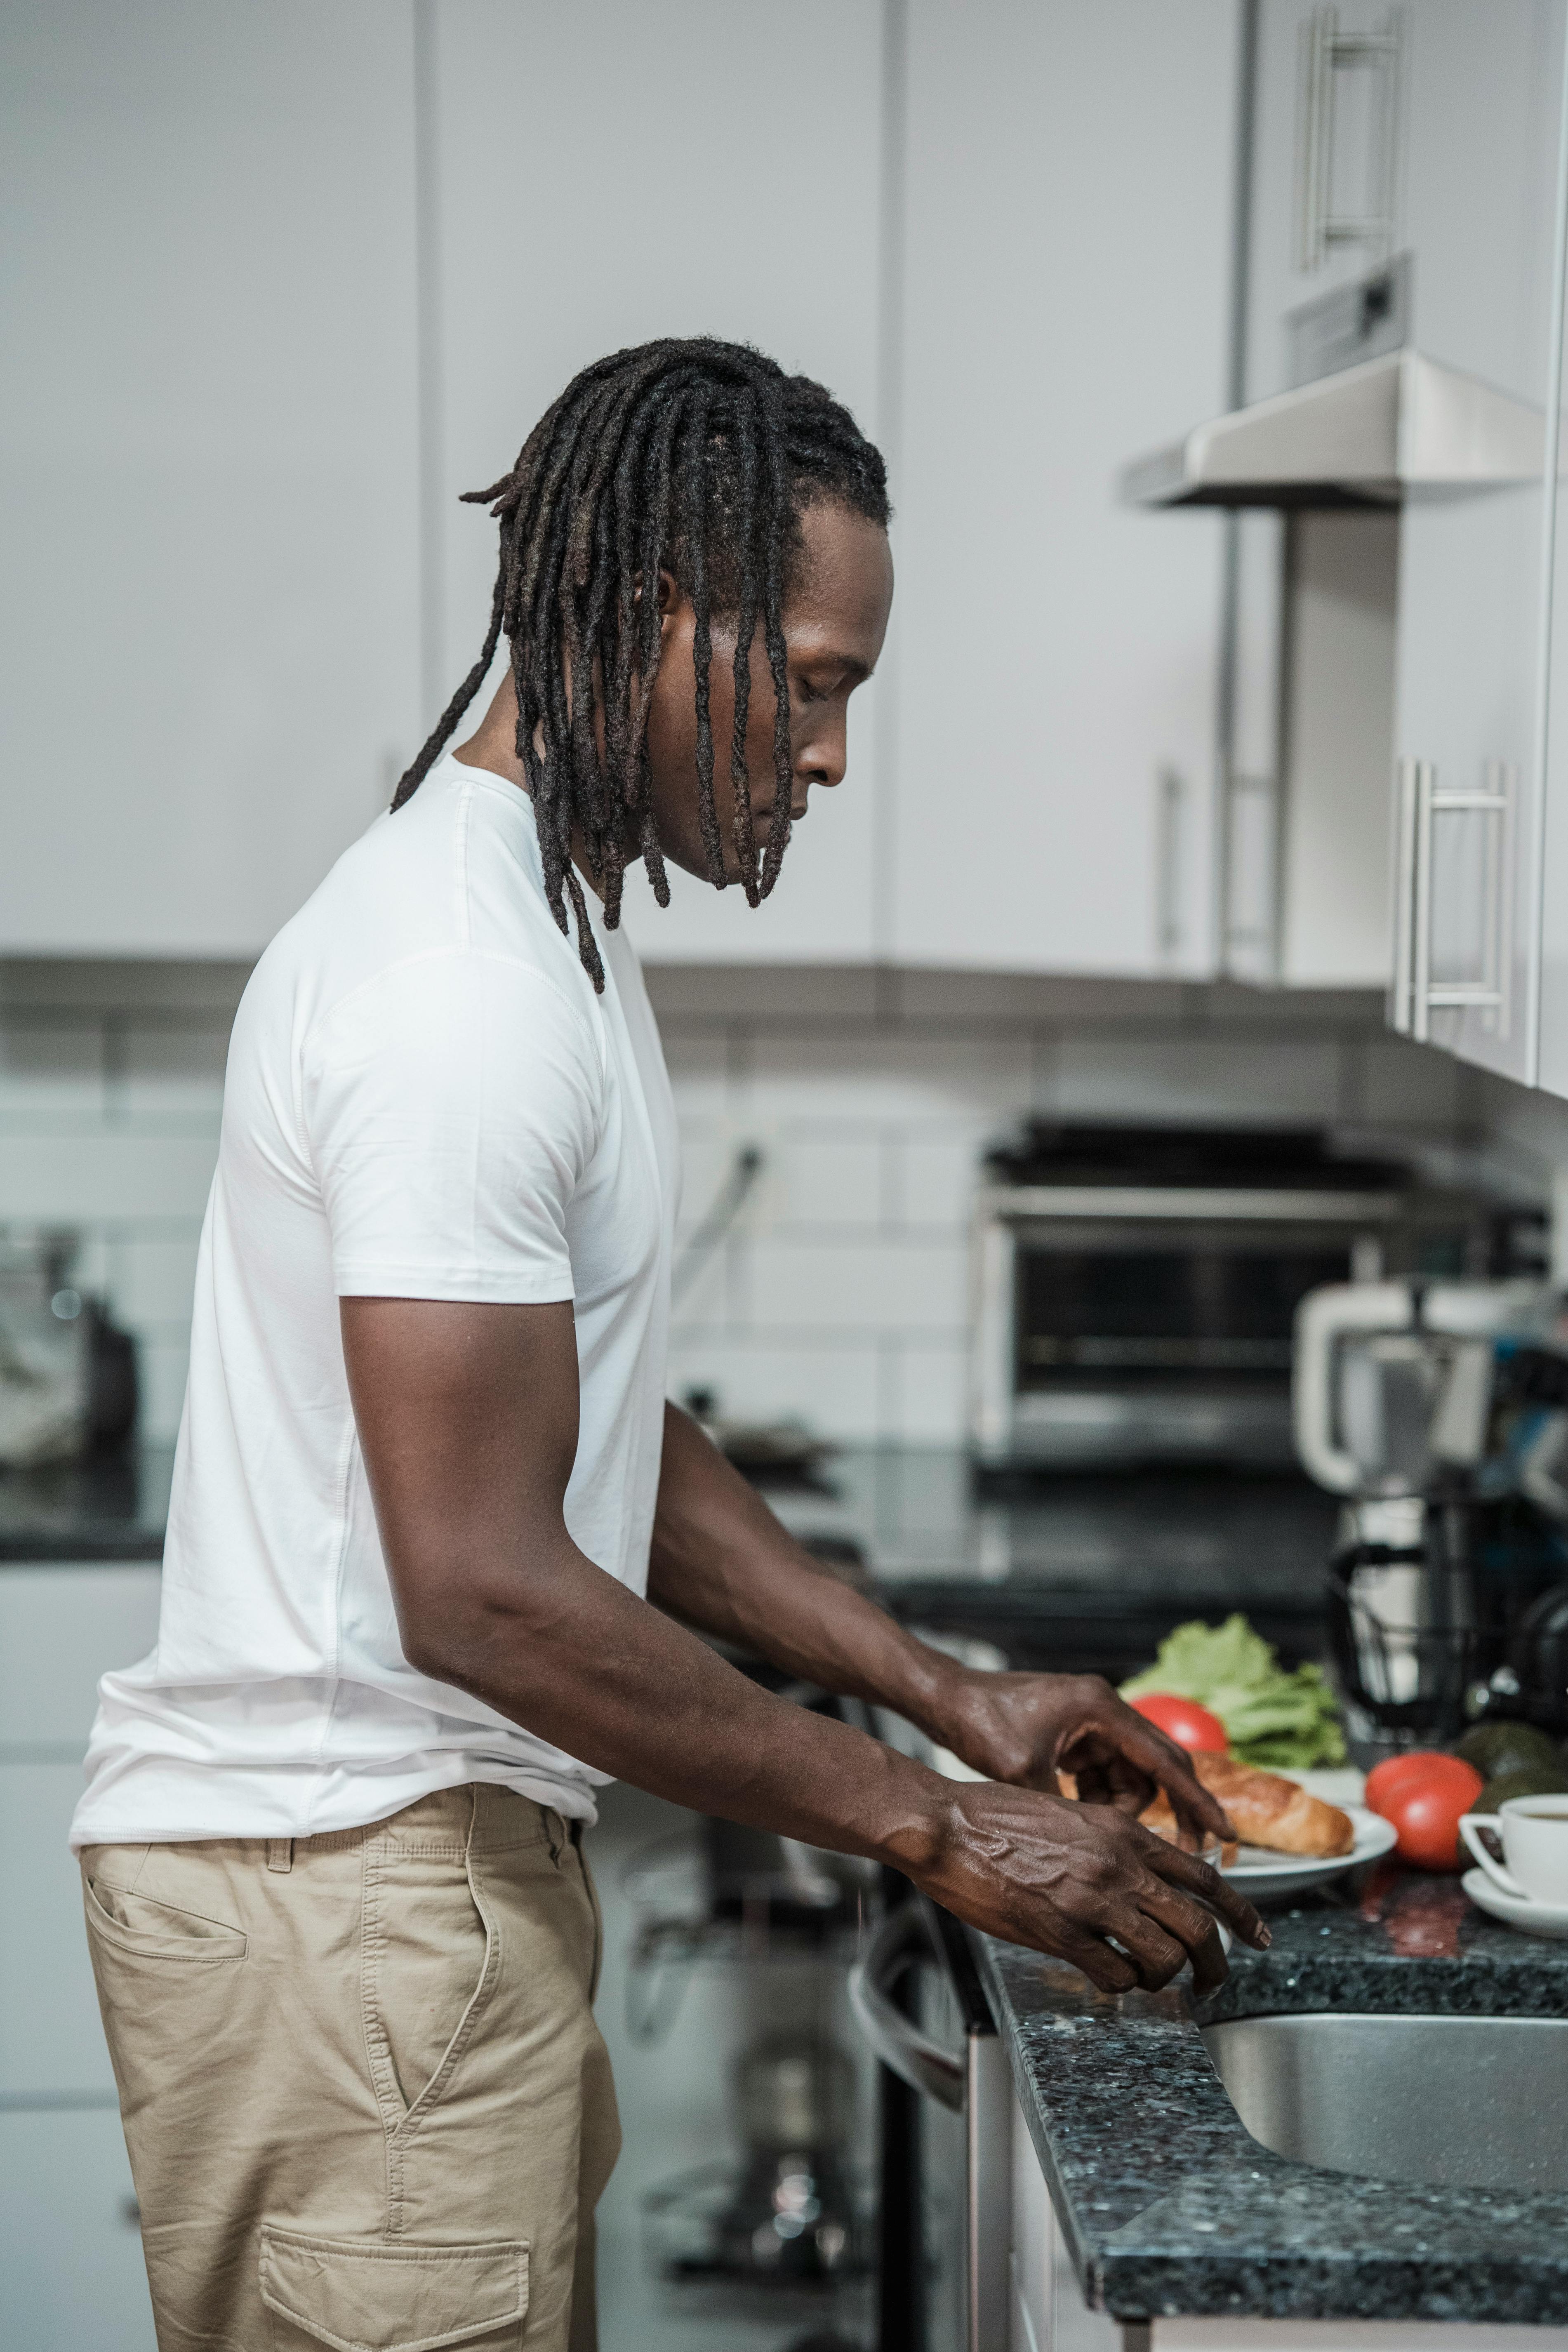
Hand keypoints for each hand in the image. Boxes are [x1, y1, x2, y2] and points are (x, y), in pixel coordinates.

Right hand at [915, 1780, 1267, 1995]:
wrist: (949, 1825)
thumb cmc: (997, 1818)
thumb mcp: (1073, 1818)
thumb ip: (1111, 1848)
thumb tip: (1136, 1883)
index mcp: (1125, 1833)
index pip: (1205, 1877)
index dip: (1243, 1913)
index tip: (1260, 1937)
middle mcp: (1120, 1865)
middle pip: (1199, 1926)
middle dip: (1215, 1964)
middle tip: (1212, 1982)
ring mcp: (1093, 1900)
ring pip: (1165, 1957)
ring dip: (1165, 1981)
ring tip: (1150, 1984)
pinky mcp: (1061, 1932)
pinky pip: (1115, 1975)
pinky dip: (1121, 1987)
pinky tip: (1108, 1979)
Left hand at [936, 1668, 1235, 1849]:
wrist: (943, 1698)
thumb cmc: (979, 1724)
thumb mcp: (1025, 1773)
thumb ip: (1068, 1811)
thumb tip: (1098, 1857)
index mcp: (1101, 1709)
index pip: (1166, 1759)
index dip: (1198, 1800)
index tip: (1225, 1833)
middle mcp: (1102, 1711)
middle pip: (1155, 1767)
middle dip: (1170, 1810)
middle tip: (1186, 1854)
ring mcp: (1087, 1722)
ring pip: (1127, 1776)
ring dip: (1120, 1807)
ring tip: (1095, 1830)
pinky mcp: (1072, 1735)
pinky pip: (1101, 1773)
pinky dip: (1096, 1797)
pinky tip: (1075, 1814)